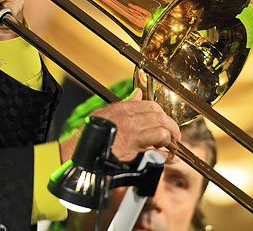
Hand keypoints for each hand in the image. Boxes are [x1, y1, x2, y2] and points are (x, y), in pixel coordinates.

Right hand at [58, 90, 180, 162]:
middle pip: (161, 117)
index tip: (163, 122)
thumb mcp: (104, 112)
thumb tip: (137, 94)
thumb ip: (124, 103)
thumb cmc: (89, 134)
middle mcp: (129, 119)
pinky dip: (165, 155)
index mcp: (122, 108)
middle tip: (173, 136)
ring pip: (163, 130)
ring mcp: (133, 135)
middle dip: (171, 126)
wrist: (79, 152)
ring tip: (170, 147)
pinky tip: (165, 158)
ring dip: (170, 139)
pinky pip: (158, 150)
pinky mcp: (134, 151)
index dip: (161, 114)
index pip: (151, 105)